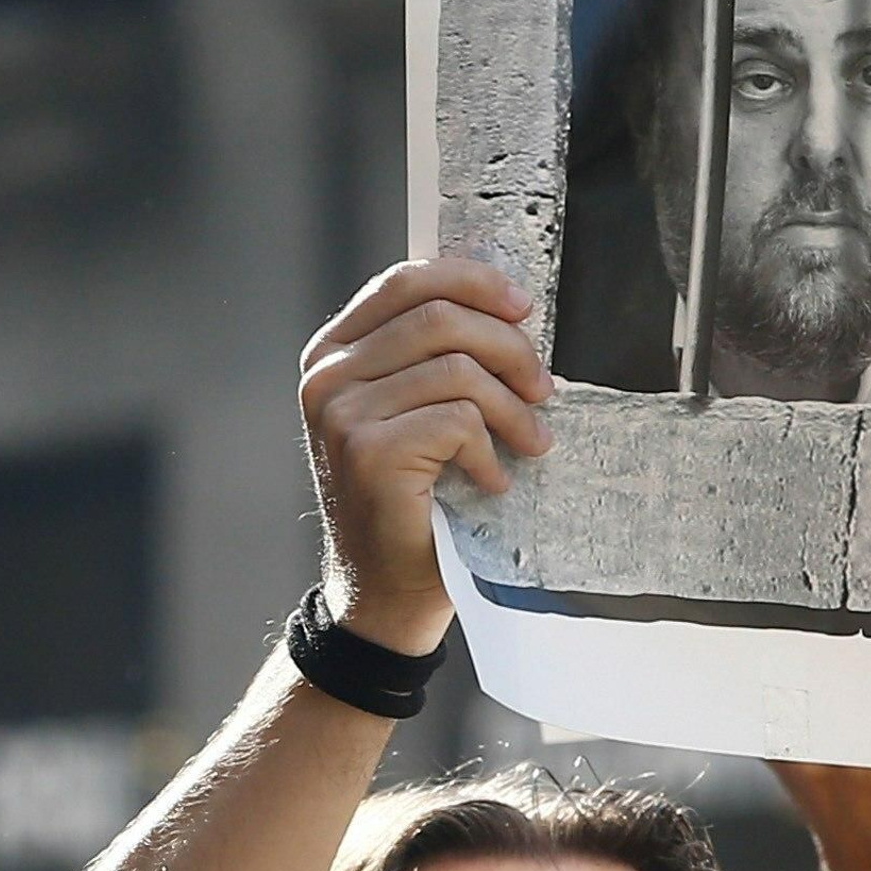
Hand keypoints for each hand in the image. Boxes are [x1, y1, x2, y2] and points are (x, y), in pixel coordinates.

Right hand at [299, 256, 551, 653]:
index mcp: (334, 353)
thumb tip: (509, 310)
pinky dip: (490, 451)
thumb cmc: (411, 502)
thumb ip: (433, 359)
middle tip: (544, 389)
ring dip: (511, 408)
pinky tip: (491, 481)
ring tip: (529, 442)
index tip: (523, 307)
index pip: (406, 280)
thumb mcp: (414, 413)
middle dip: (509, 348)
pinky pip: (458, 420)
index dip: (473, 281)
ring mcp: (341, 414)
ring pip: (456, 369)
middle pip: (439, 317)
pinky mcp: (369, 452)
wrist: (384, 590)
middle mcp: (326, 376)